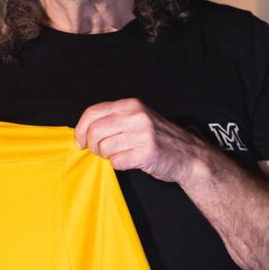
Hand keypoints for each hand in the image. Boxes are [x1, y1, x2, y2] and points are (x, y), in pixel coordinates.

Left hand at [74, 98, 206, 183]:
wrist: (189, 156)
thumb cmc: (159, 139)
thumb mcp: (138, 119)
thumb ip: (114, 119)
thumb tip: (83, 130)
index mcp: (131, 105)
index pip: (92, 112)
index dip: (80, 129)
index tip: (79, 141)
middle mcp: (136, 116)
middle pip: (94, 131)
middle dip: (92, 146)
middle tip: (100, 152)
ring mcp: (143, 134)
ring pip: (104, 148)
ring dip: (107, 156)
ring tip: (120, 154)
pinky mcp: (147, 153)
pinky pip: (117, 161)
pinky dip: (118, 165)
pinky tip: (129, 161)